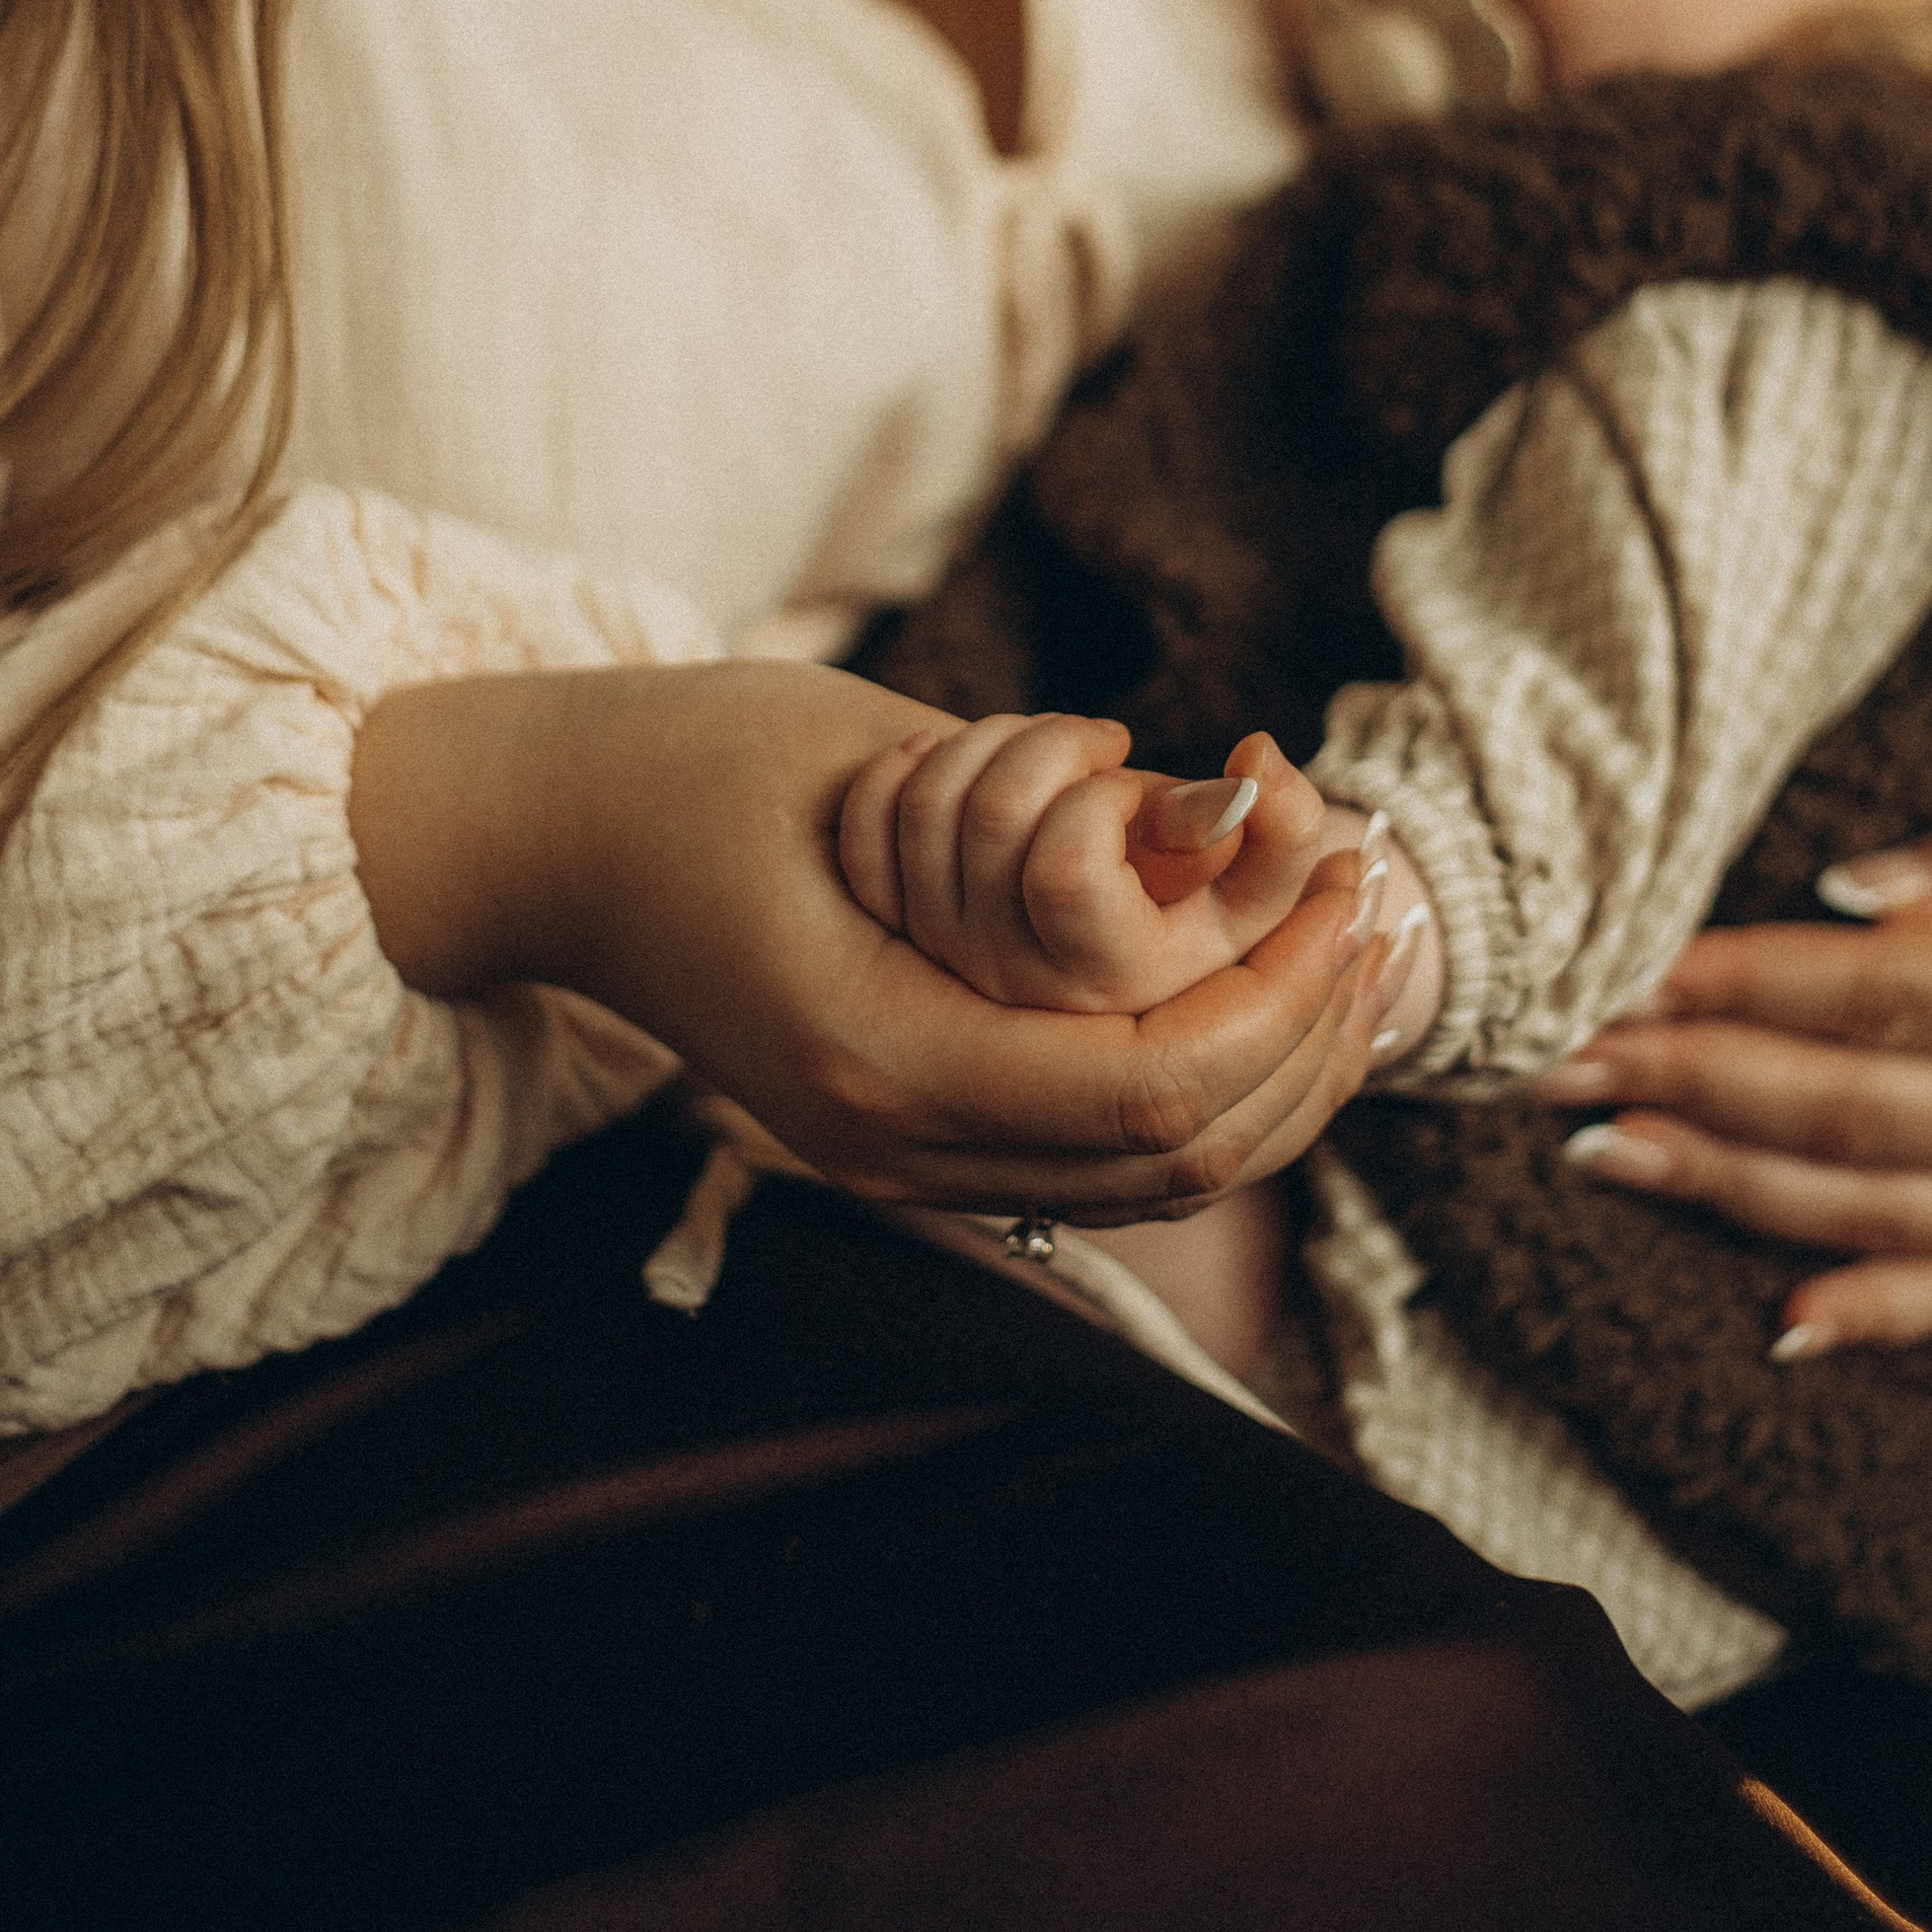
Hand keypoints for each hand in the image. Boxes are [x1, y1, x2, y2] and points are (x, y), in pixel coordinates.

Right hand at [352, 658, 1401, 1221]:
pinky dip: (1203, 1084)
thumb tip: (1236, 819)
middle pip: (1176, 1162)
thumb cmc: (696, 758)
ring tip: (1347, 949)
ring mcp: (895, 1156)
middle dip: (1308, 1043)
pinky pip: (1099, 1152)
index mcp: (877, 1054)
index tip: (1354, 882)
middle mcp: (892, 1142)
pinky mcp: (905, 1135)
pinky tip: (1259, 987)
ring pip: (1152, 1179)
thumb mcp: (885, 752)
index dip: (1284, 998)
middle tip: (1380, 907)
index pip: (1148, 1089)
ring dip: (1274, 1076)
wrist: (551, 834)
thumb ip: (1053, 807)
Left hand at [1534, 781, 1931, 1352]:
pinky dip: (1873, 1316)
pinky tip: (1777, 1323)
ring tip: (1604, 1155)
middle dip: (1690, 1085)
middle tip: (1558, 1063)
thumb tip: (1845, 892)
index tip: (1623, 969)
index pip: (1877, 997)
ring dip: (1729, 1191)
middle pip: (1850, 1109)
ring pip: (1878, 1210)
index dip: (1738, 984)